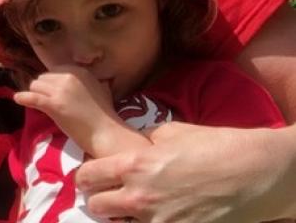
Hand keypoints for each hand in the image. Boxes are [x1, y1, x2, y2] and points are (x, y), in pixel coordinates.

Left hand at [15, 65, 123, 155]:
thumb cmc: (104, 114)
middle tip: (49, 102)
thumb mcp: (99, 89)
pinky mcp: (54, 105)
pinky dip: (23, 98)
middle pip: (43, 78)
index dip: (51, 83)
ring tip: (42, 106)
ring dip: (36, 95)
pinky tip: (18, 99)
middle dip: (43, 89)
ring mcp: (61, 90)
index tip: (52, 92)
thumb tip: (77, 80)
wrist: (106, 132)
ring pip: (35, 86)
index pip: (54, 71)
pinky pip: (32, 97)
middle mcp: (69, 77)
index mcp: (79, 71)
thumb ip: (86, 81)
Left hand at [76, 122, 295, 221]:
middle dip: (101, 200)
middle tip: (111, 196)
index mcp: (134, 165)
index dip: (87, 177)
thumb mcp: (172, 132)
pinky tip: (158, 218)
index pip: (87, 177)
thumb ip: (143, 140)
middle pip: (96, 206)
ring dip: (123, 219)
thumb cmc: (218, 146)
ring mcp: (158, 222)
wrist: (258, 173)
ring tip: (136, 211)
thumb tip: (131, 144)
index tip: (91, 179)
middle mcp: (140, 196)